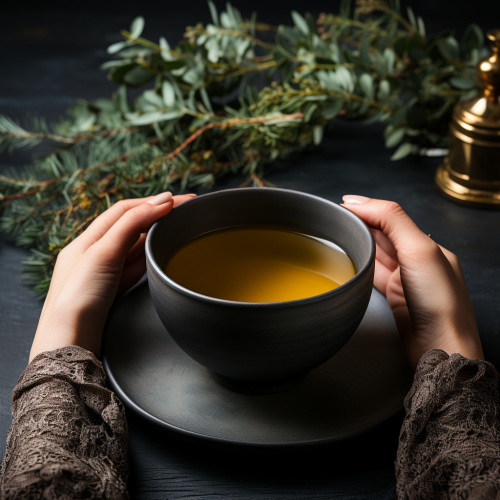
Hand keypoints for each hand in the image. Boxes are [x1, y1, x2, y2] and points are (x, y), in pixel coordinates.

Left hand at [30, 192, 195, 361]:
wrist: (70, 345)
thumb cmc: (78, 301)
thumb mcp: (103, 253)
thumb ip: (131, 225)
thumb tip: (160, 202)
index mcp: (85, 241)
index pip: (123, 211)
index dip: (151, 202)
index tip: (179, 200)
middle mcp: (94, 255)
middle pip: (130, 227)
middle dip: (157, 216)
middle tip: (185, 212)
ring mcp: (104, 275)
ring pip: (135, 247)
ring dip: (156, 235)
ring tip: (179, 228)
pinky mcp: (114, 293)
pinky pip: (136, 268)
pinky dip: (150, 258)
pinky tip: (162, 255)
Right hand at [342, 195, 482, 369]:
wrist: (440, 348)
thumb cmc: (439, 304)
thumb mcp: (419, 250)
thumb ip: (393, 221)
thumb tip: (362, 202)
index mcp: (428, 246)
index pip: (392, 217)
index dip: (367, 209)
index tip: (342, 205)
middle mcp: (417, 261)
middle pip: (383, 233)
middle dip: (360, 222)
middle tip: (335, 217)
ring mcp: (405, 280)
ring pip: (376, 252)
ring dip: (358, 241)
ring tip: (337, 232)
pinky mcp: (394, 297)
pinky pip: (373, 273)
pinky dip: (360, 262)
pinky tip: (349, 257)